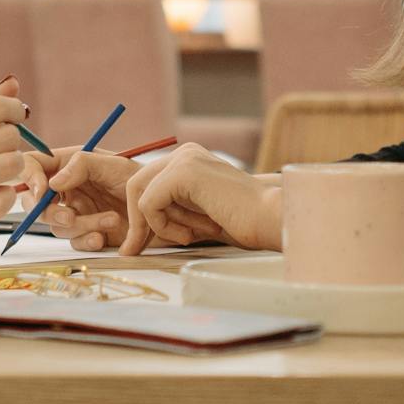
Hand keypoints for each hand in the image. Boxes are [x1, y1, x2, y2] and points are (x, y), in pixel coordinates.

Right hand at [13, 148, 143, 250]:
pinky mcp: (86, 233)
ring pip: (58, 226)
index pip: (33, 165)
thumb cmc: (139, 178)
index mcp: (66, 165)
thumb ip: (81, 166)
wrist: (163, 208)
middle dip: (49, 213)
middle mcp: (66, 189)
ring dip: (82, 226)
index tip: (43, 192)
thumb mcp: (112, 164)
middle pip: (35, 203)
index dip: (29, 178)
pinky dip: (86, 241)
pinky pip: (74, 242)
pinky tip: (103, 237)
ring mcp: (74, 212)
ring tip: (112, 219)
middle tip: (70, 216)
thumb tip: (51, 183)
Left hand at [118, 145, 282, 256]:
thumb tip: (132, 238)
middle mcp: (184, 152)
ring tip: (189, 236)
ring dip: (156, 225)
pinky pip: (149, 204)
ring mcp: (184, 159)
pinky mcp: (183, 173)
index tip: (136, 246)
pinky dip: (162, 226)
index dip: (138, 216)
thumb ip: (169, 216)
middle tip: (135, 250)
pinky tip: (190, 234)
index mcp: (188, 159)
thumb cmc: (241, 224)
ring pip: (138, 194)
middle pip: (135, 185)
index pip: (145, 183)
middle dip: (136, 222)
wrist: (271, 221)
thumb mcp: (196, 219)